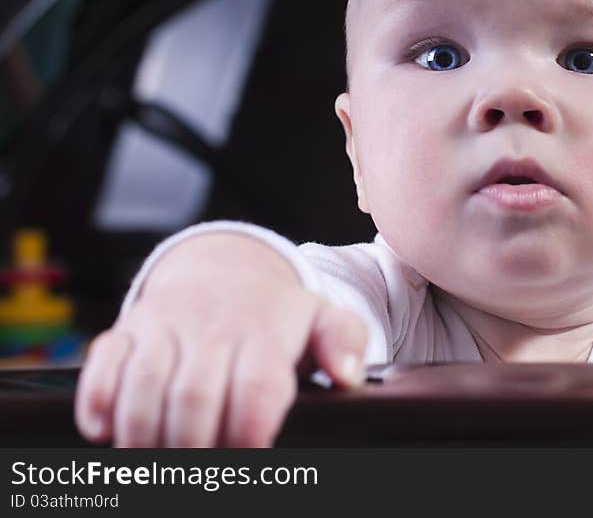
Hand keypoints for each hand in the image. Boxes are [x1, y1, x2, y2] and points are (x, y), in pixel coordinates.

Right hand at [74, 233, 367, 446]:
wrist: (224, 266)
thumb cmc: (276, 312)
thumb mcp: (323, 317)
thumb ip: (344, 341)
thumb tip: (347, 376)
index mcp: (265, 330)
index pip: (257, 385)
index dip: (249, 430)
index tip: (248, 455)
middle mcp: (212, 326)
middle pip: (195, 395)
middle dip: (194, 446)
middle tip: (199, 472)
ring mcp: (166, 325)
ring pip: (145, 382)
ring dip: (145, 434)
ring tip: (158, 463)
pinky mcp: (128, 328)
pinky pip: (103, 361)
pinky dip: (98, 399)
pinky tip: (106, 430)